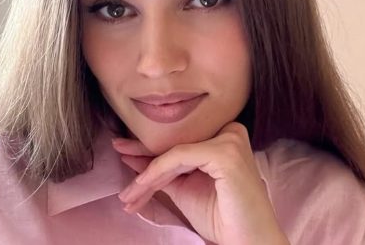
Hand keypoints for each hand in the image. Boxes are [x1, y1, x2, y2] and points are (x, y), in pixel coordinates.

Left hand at [112, 122, 288, 244]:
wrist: (247, 241)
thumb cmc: (221, 216)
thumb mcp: (186, 187)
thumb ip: (165, 171)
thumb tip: (133, 156)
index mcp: (225, 135)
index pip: (182, 140)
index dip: (152, 149)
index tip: (125, 152)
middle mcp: (230, 130)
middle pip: (178, 143)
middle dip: (145, 157)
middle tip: (117, 153)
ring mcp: (230, 139)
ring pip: (175, 152)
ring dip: (147, 174)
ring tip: (128, 193)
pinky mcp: (225, 152)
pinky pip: (179, 158)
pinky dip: (156, 172)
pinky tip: (140, 187)